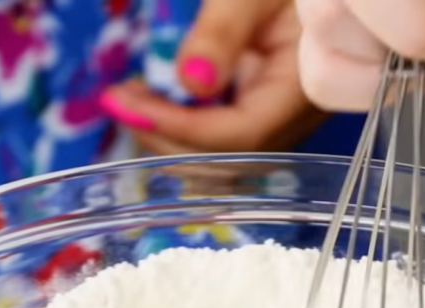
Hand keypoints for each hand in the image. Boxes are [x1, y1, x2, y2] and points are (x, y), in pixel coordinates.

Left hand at [102, 0, 326, 153]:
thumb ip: (223, 33)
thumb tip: (191, 84)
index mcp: (306, 88)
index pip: (241, 135)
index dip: (181, 128)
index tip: (127, 106)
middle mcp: (295, 117)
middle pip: (228, 158)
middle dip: (166, 137)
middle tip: (118, 100)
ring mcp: (280, 119)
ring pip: (220, 156)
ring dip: (169, 136)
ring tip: (130, 98)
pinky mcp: (263, 110)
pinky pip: (221, 136)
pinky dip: (182, 126)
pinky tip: (154, 99)